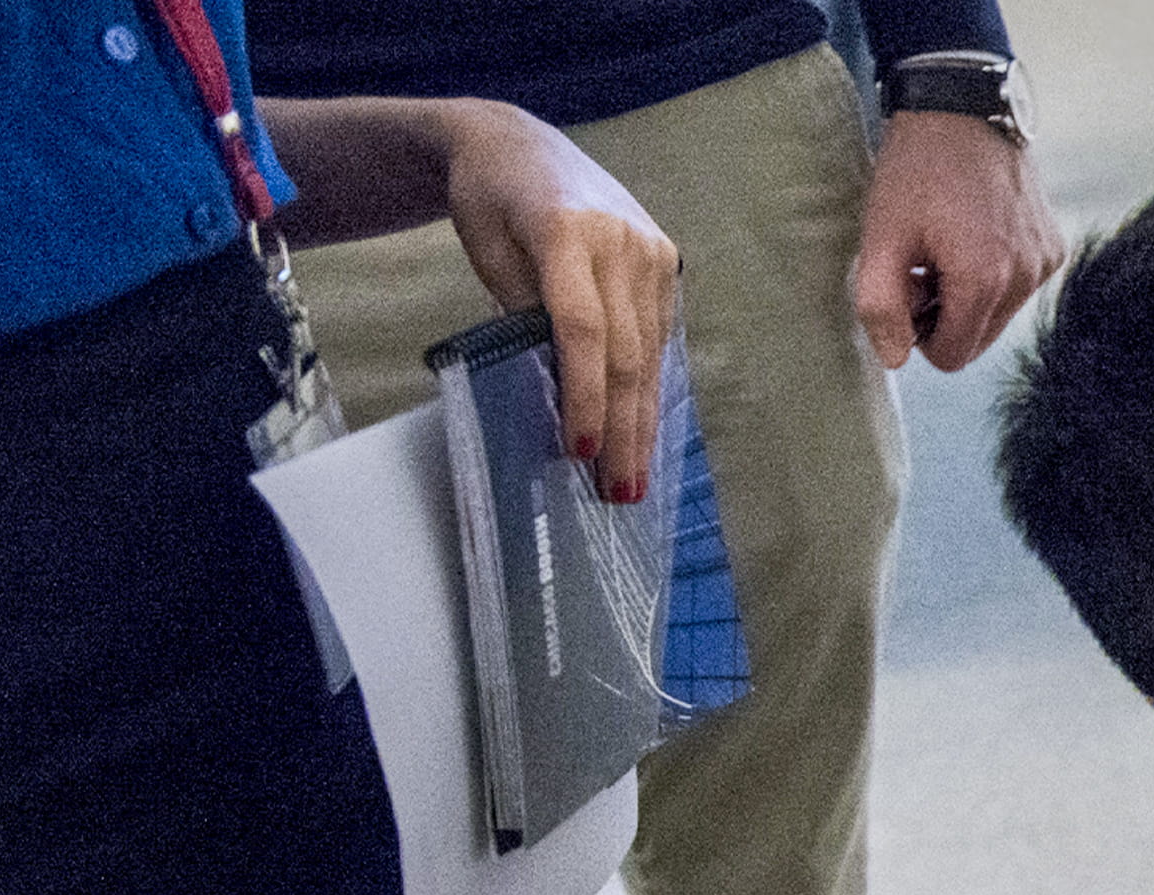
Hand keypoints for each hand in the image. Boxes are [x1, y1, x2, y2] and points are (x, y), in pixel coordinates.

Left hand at [430, 103, 680, 500]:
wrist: (520, 144)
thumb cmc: (488, 200)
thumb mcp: (487, 250)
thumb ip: (521, 310)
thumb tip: (552, 387)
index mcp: (569, 232)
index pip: (583, 330)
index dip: (585, 394)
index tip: (580, 449)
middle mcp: (623, 242)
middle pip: (626, 352)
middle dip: (623, 428)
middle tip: (618, 491)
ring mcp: (652, 250)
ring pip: (650, 352)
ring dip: (643, 419)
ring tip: (634, 478)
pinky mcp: (666, 259)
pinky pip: (659, 335)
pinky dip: (649, 385)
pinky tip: (644, 428)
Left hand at [851, 110, 1063, 372]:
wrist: (961, 111)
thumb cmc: (915, 172)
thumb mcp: (880, 237)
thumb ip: (880, 307)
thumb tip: (896, 359)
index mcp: (983, 281)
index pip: (951, 356)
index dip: (918, 332)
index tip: (905, 290)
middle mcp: (1025, 278)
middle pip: (978, 340)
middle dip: (946, 315)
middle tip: (921, 267)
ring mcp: (1045, 262)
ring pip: (1000, 315)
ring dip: (969, 296)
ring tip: (946, 247)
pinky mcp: (1054, 247)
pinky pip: (1020, 287)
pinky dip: (994, 274)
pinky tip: (974, 233)